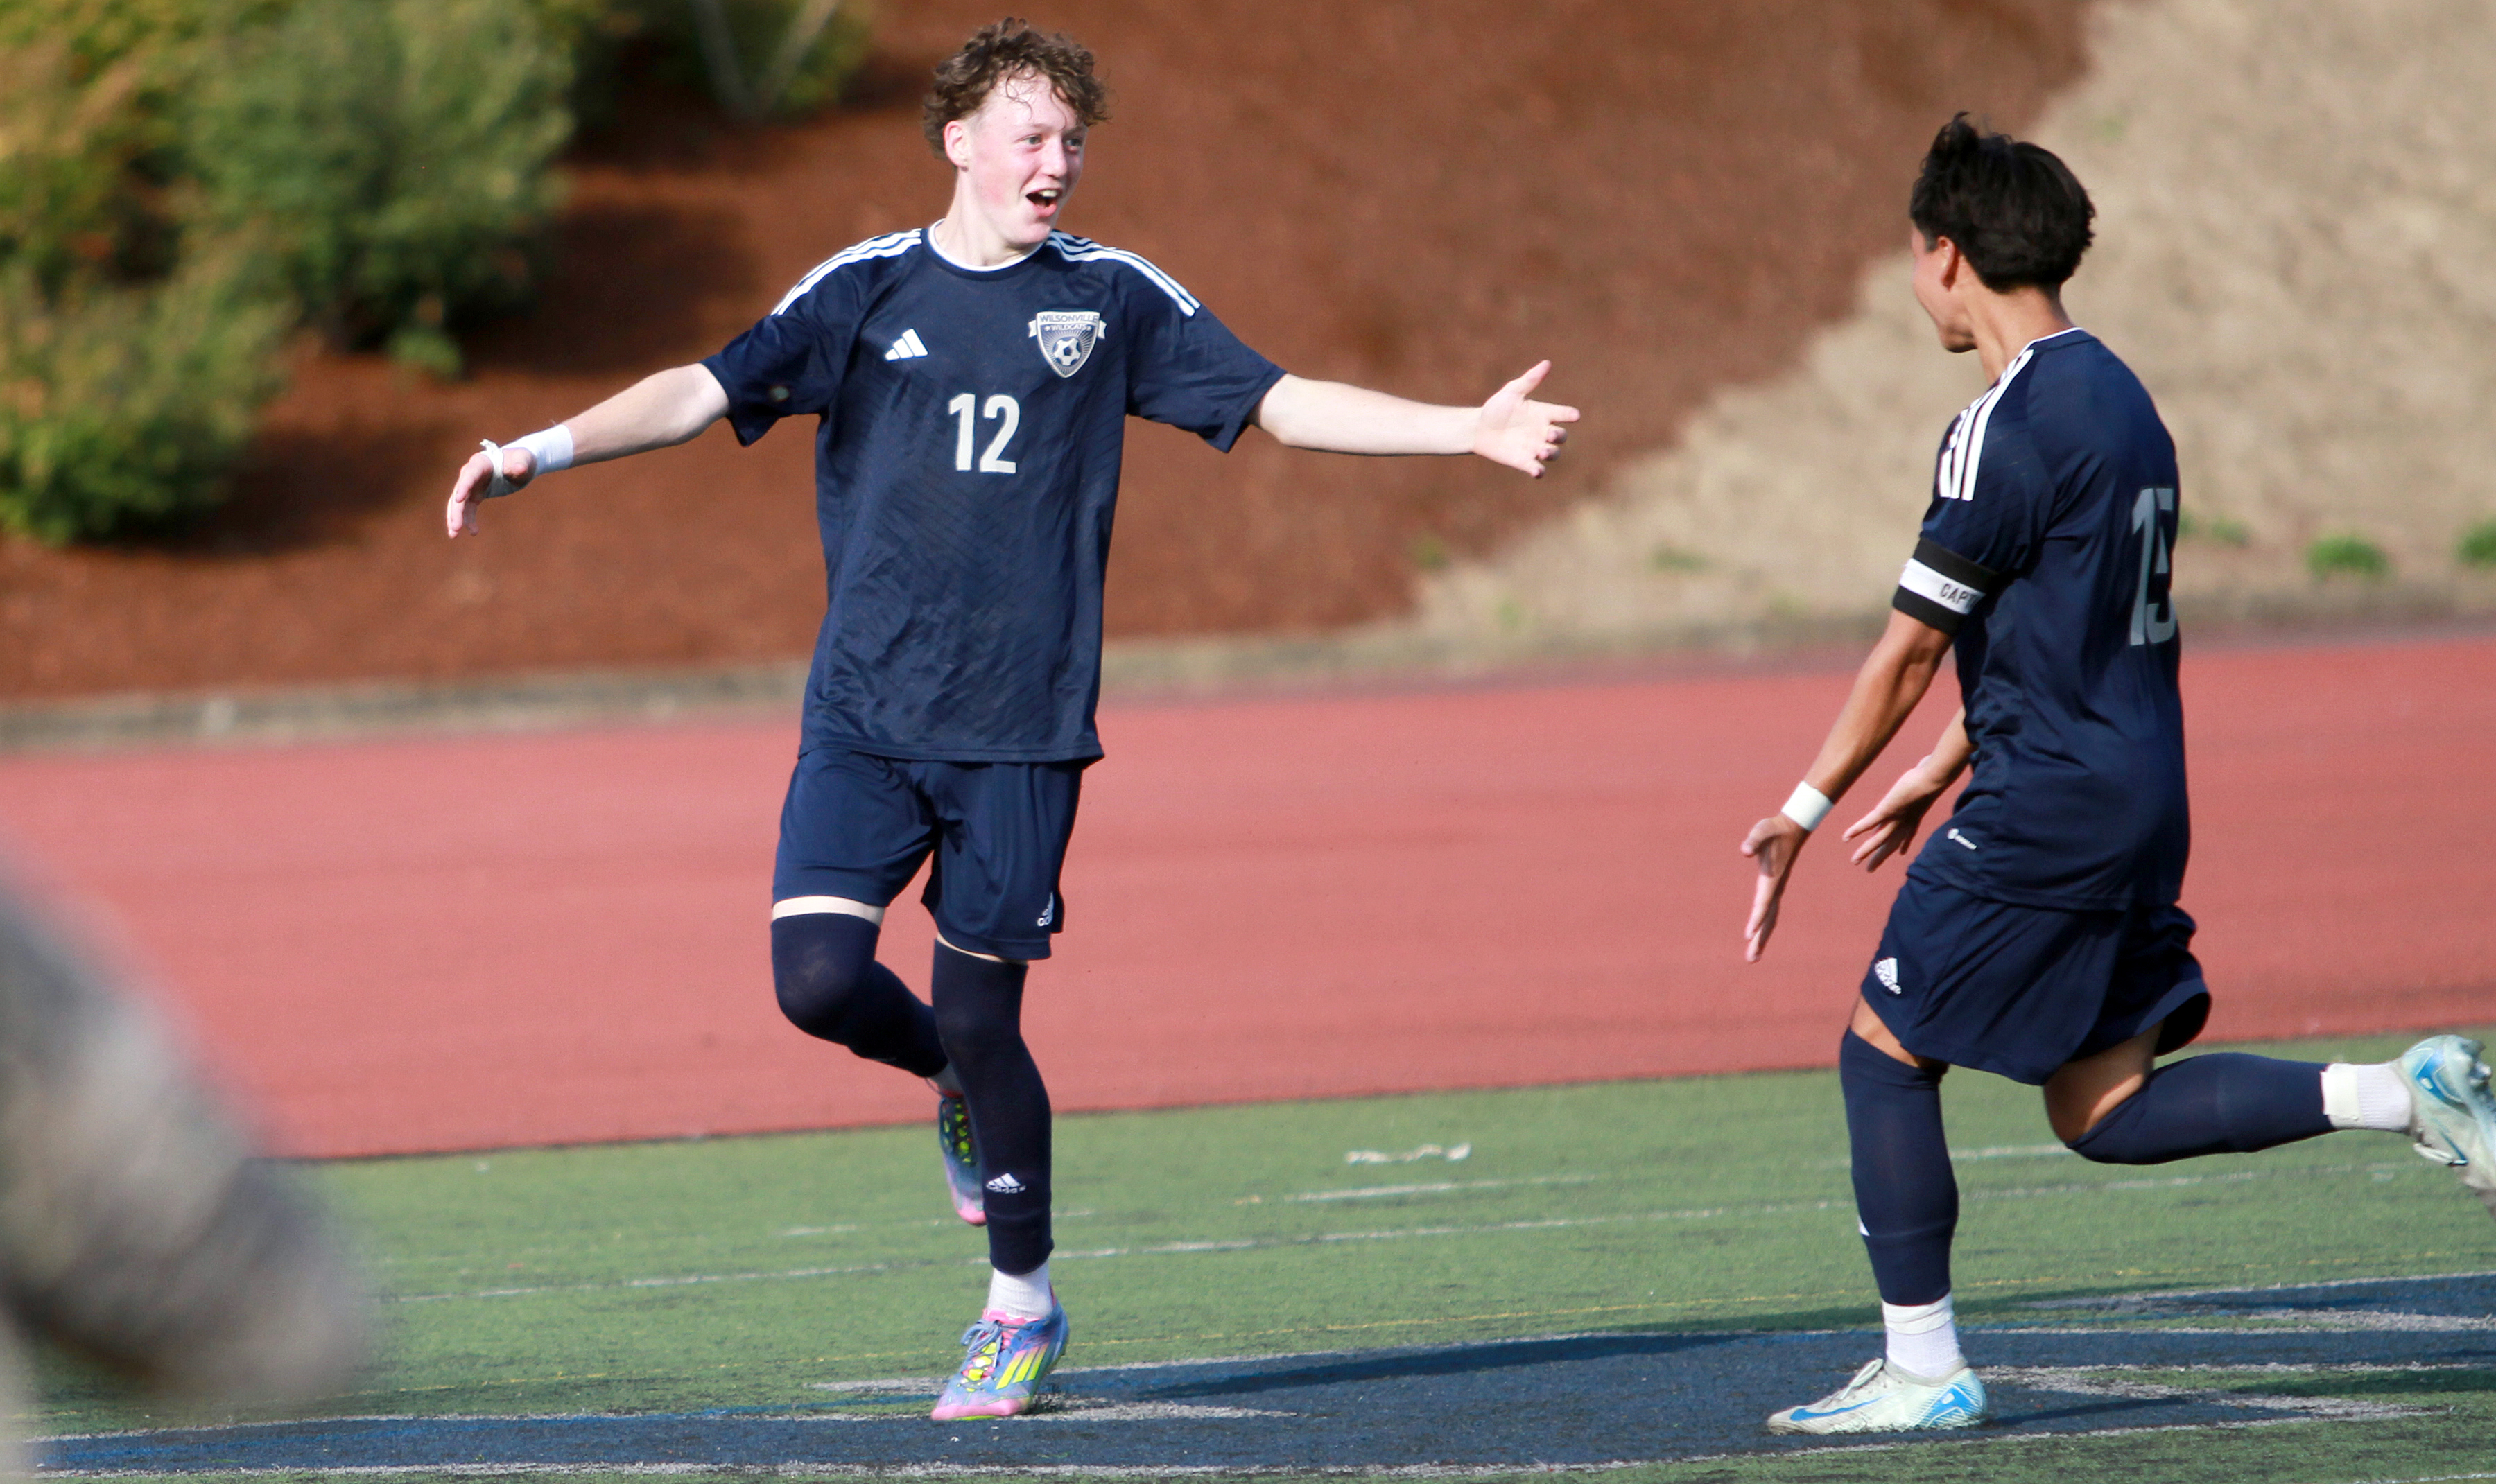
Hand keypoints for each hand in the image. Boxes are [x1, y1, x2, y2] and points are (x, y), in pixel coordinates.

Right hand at [445, 443, 535, 537]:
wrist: (520, 464)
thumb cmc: (521, 459)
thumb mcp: (524, 460)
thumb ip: (521, 464)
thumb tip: (520, 469)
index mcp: (481, 462)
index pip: (469, 474)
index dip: (464, 486)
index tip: (458, 499)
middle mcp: (471, 473)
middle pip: (459, 492)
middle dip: (456, 510)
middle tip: (456, 527)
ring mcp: (471, 485)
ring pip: (458, 503)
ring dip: (455, 518)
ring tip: (453, 535)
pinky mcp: (475, 495)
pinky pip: (467, 509)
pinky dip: (468, 521)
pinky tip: (473, 532)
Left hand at [1472, 361, 1578, 476]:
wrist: (1477, 428)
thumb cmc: (1496, 408)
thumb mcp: (1512, 392)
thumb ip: (1529, 380)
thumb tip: (1547, 363)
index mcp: (1542, 413)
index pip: (1563, 414)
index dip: (1570, 415)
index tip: (1574, 415)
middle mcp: (1541, 431)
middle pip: (1560, 436)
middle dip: (1559, 436)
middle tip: (1549, 433)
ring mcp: (1534, 447)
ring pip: (1553, 454)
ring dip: (1551, 454)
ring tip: (1542, 451)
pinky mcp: (1523, 461)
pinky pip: (1537, 469)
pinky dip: (1539, 471)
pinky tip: (1536, 470)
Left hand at [1738, 813, 1808, 962]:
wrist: (1791, 828)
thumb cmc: (1773, 829)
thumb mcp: (1761, 831)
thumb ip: (1753, 840)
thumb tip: (1745, 850)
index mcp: (1771, 879)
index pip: (1762, 903)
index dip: (1756, 919)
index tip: (1748, 935)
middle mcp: (1775, 888)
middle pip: (1768, 919)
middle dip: (1759, 939)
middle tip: (1751, 959)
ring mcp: (1775, 889)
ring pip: (1769, 918)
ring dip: (1762, 937)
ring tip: (1753, 956)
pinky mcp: (1773, 887)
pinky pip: (1768, 911)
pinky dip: (1763, 924)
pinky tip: (1757, 934)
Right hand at [1841, 756, 1951, 871]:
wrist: (1934, 777)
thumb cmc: (1933, 772)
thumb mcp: (1927, 776)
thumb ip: (1924, 773)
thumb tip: (1926, 762)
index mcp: (1916, 815)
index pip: (1908, 833)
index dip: (1905, 844)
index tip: (1902, 853)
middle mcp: (1905, 821)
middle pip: (1890, 843)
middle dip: (1880, 857)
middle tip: (1870, 869)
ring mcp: (1896, 817)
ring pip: (1879, 839)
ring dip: (1866, 851)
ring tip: (1855, 861)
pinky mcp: (1887, 810)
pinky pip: (1868, 823)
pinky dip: (1856, 831)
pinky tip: (1846, 838)